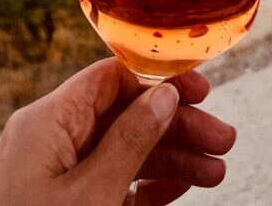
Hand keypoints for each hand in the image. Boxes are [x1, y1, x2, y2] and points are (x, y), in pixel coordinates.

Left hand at [0, 58, 235, 205]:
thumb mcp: (93, 193)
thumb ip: (130, 140)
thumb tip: (164, 95)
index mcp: (47, 122)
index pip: (110, 79)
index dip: (159, 80)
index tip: (202, 91)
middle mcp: (51, 140)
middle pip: (124, 115)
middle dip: (176, 127)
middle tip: (223, 140)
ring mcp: (56, 176)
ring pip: (124, 152)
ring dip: (172, 160)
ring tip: (216, 173)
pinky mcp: (64, 205)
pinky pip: (112, 182)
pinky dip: (147, 186)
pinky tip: (182, 191)